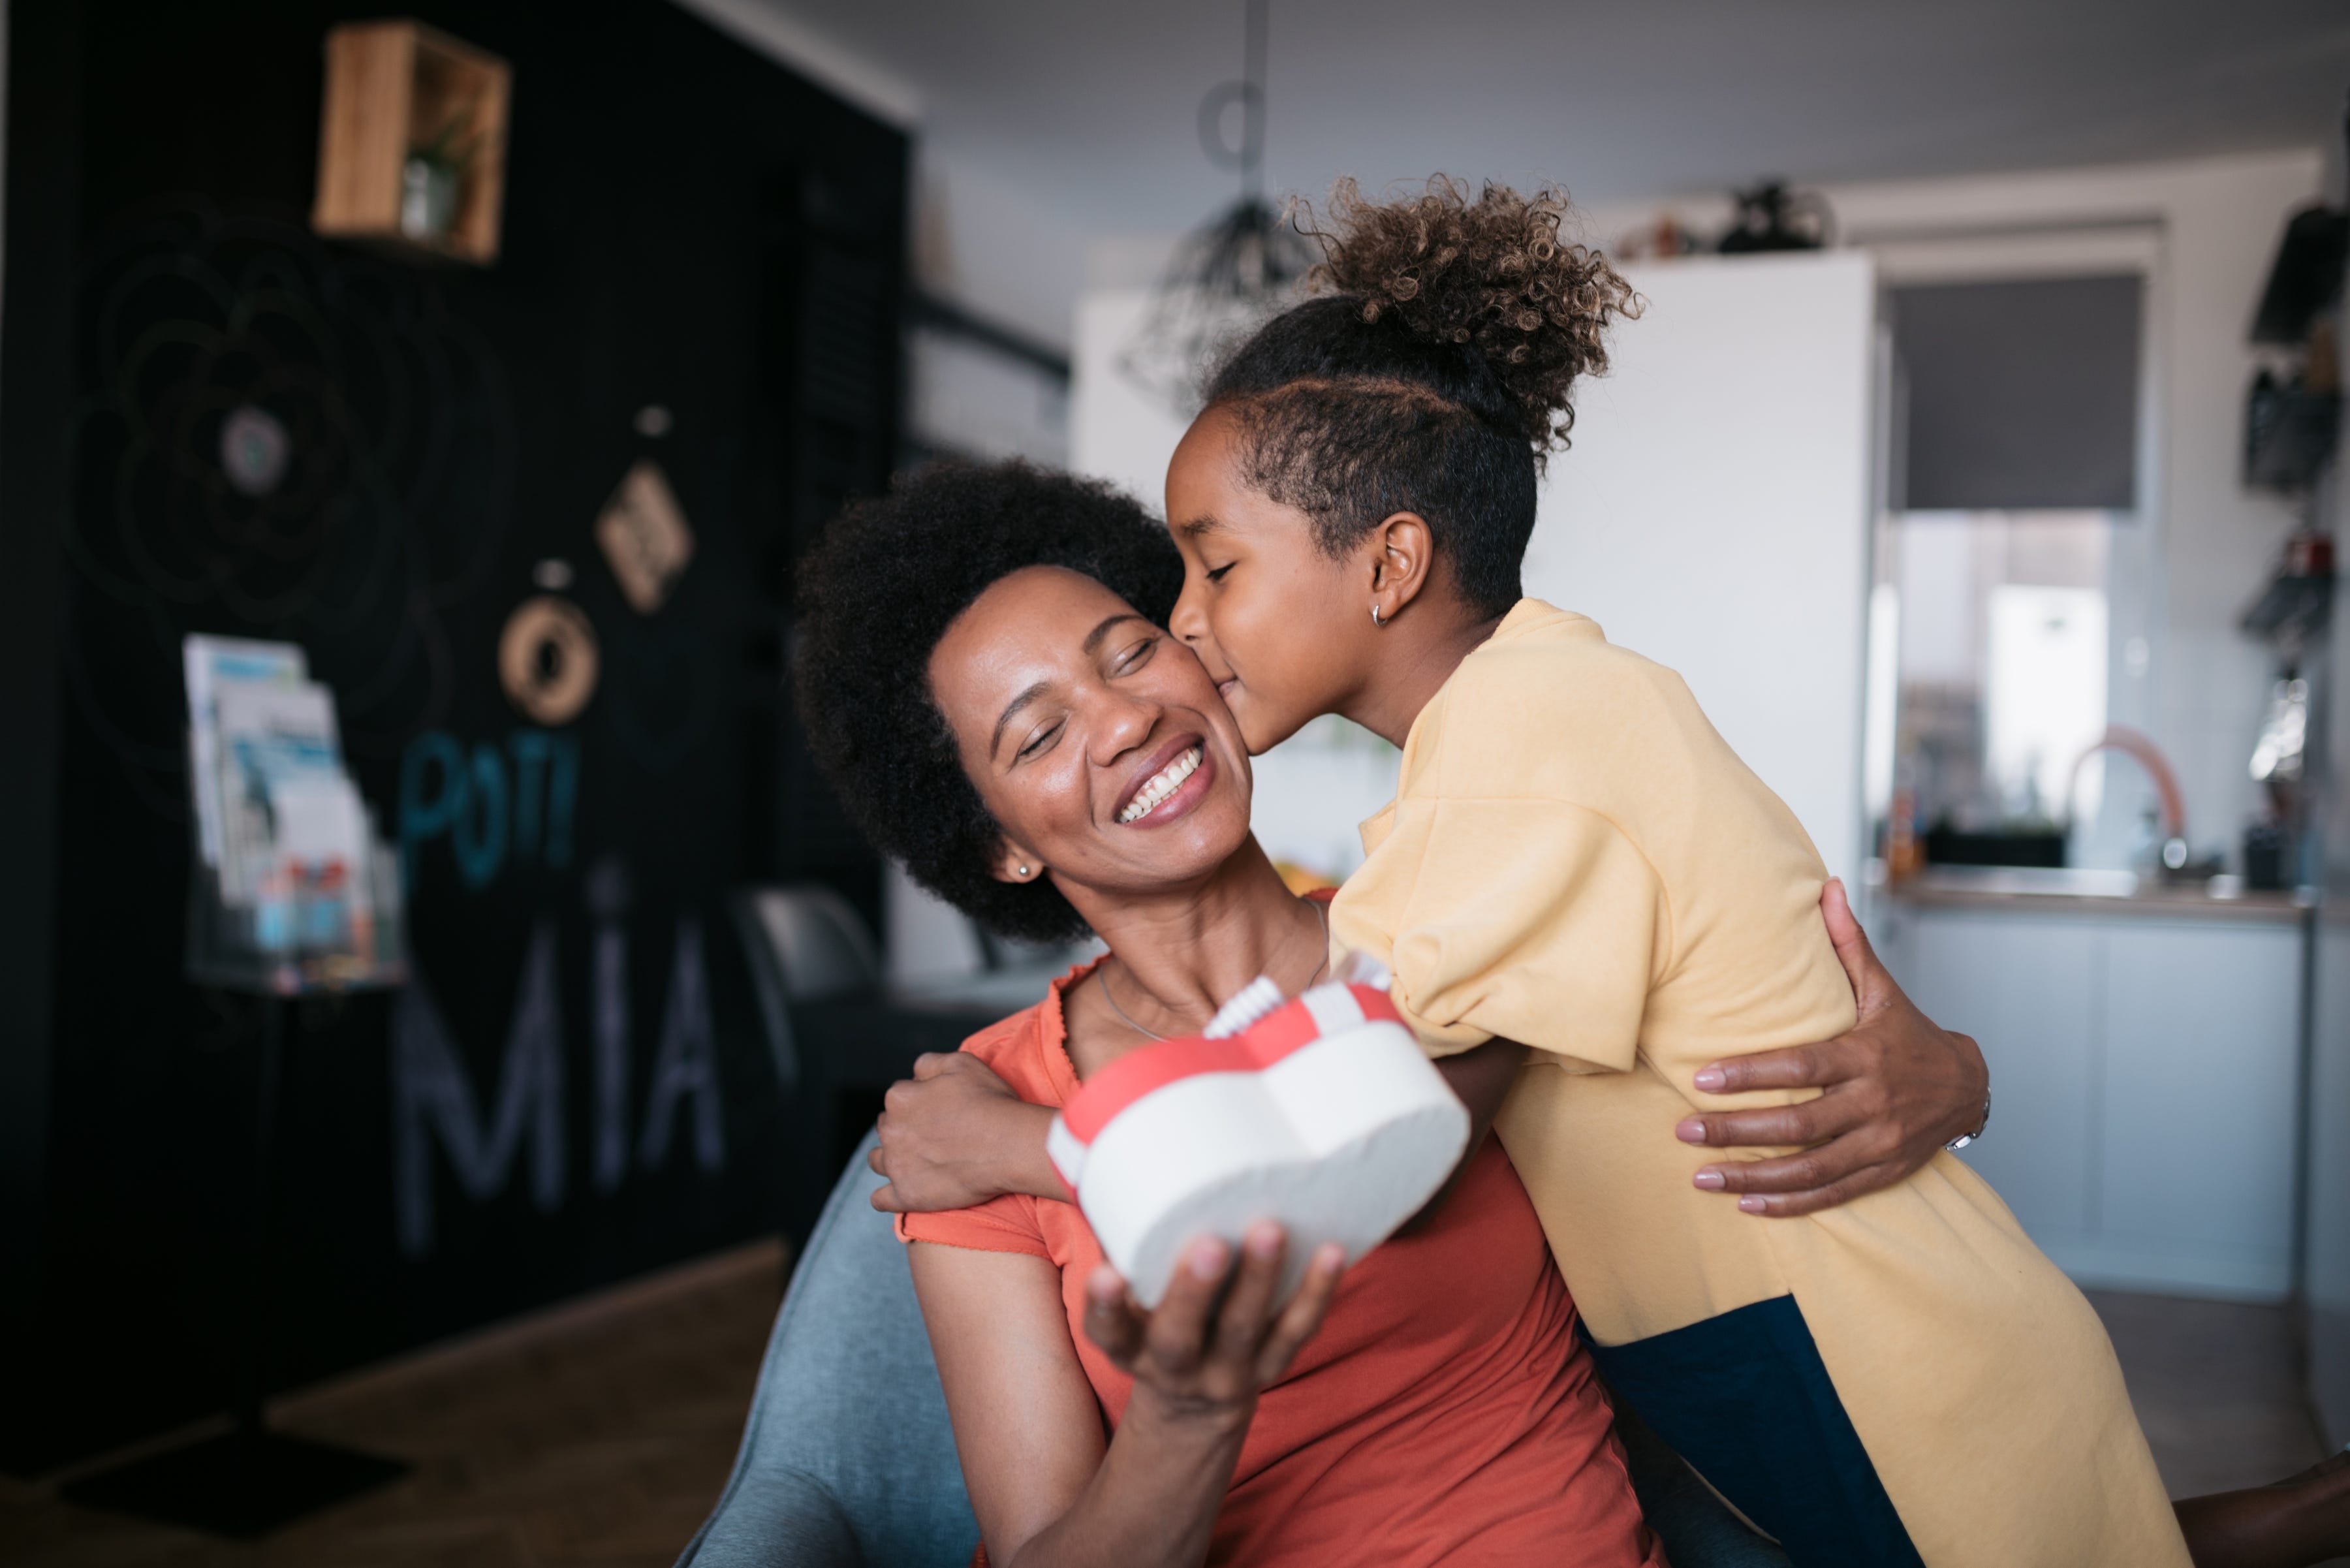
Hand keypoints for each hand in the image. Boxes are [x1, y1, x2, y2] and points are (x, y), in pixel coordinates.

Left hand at [870, 1053, 1048, 1212]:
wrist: (1008, 1146)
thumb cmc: (989, 1103)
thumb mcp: (962, 1063)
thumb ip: (929, 1063)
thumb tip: (915, 1073)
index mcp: (901, 1097)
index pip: (900, 1096)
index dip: (920, 1101)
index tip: (940, 1109)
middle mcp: (891, 1130)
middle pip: (888, 1126)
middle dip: (904, 1128)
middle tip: (933, 1134)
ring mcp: (896, 1165)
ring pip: (878, 1160)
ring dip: (891, 1158)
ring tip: (915, 1161)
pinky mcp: (906, 1195)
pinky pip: (880, 1200)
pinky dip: (887, 1197)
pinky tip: (901, 1191)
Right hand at [1082, 1225, 1344, 1431]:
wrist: (1195, 1401)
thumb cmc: (1157, 1320)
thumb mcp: (1131, 1299)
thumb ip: (1128, 1240)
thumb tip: (1115, 1151)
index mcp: (1128, 1346)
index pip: (1109, 1330)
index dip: (1106, 1305)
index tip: (1107, 1274)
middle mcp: (1174, 1366)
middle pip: (1181, 1336)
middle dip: (1195, 1291)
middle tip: (1211, 1244)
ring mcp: (1228, 1372)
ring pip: (1245, 1332)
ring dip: (1260, 1282)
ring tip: (1271, 1231)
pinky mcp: (1273, 1366)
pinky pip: (1297, 1332)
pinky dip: (1317, 1293)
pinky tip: (1331, 1253)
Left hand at [1675, 878, 1989, 1217]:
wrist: (1969, 1087)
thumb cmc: (1911, 1035)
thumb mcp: (1882, 990)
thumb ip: (1848, 945)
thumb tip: (1825, 886)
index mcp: (1865, 1056)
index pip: (1801, 1067)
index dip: (1751, 1074)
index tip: (1701, 1078)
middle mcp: (1873, 1104)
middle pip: (1798, 1124)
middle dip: (1737, 1130)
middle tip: (1684, 1130)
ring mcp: (1879, 1144)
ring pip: (1809, 1168)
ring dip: (1752, 1176)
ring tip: (1701, 1176)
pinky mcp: (1882, 1172)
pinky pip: (1831, 1193)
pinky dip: (1788, 1203)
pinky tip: (1746, 1203)